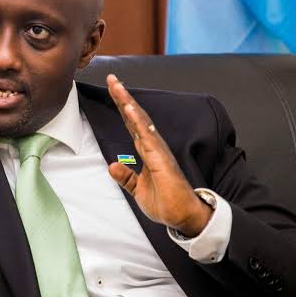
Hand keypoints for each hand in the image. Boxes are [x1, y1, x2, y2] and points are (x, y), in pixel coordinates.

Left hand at [106, 74, 212, 236]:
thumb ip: (126, 177)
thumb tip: (112, 165)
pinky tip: (129, 109)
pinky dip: (138, 121)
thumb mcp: (138, 190)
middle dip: (123, 98)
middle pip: (135, 117)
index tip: (113, 91)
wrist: (183, 217)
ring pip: (141, 121)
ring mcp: (158, 151)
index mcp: (147, 152)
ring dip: (128, 103)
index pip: (132, 125)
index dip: (123, 108)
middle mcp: (153, 147)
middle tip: (112, 79)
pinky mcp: (161, 159)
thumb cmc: (165, 202)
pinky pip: (147, 136)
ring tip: (117, 87)